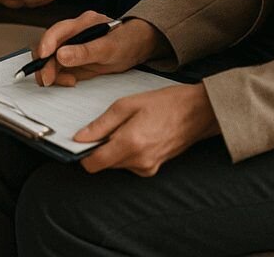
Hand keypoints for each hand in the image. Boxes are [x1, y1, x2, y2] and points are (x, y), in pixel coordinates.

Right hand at [34, 12, 162, 87]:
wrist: (139, 45)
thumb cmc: (128, 41)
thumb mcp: (110, 49)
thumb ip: (85, 52)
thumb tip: (59, 56)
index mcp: (82, 23)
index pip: (57, 31)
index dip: (45, 44)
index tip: (42, 59)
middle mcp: (73, 32)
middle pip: (49, 45)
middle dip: (44, 63)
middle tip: (48, 80)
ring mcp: (73, 45)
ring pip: (51, 58)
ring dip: (50, 71)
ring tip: (62, 82)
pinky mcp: (75, 58)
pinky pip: (60, 67)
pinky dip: (59, 76)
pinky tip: (69, 81)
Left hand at [74, 83, 219, 174]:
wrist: (196, 112)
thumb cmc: (162, 104)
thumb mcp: (126, 105)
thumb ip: (101, 125)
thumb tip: (79, 138)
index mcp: (130, 145)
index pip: (94, 164)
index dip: (81, 154)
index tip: (77, 141)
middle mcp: (139, 162)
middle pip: (104, 164)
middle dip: (98, 148)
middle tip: (102, 127)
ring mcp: (148, 168)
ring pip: (116, 164)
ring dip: (112, 149)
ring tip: (122, 126)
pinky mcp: (154, 168)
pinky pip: (130, 163)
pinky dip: (125, 151)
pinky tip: (133, 133)